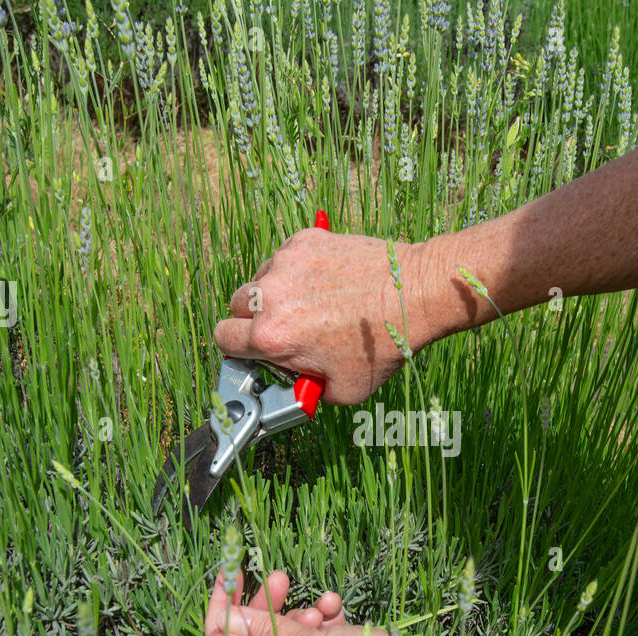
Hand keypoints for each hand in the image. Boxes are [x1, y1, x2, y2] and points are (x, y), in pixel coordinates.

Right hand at [215, 229, 438, 404]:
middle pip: (237, 307)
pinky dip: (297, 270)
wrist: (413, 294)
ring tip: (312, 305)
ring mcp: (286, 262)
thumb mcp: (342, 392)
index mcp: (273, 337)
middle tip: (286, 329)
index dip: (237, 348)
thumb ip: (305, 392)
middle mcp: (271, 296)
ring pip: (260, 280)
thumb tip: (294, 386)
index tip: (253, 350)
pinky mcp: (304, 240)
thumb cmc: (381, 345)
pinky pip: (284, 258)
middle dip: (254, 321)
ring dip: (275, 294)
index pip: (224, 340)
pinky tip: (325, 283)